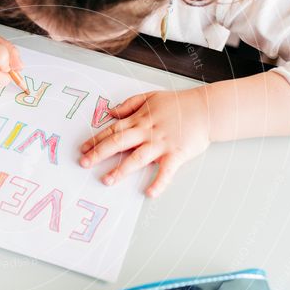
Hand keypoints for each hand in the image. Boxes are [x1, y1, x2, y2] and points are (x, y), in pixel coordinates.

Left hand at [79, 88, 210, 196]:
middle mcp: (147, 132)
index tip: (82, 149)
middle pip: (118, 142)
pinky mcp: (176, 154)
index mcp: (140, 119)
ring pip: (137, 158)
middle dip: (99, 153)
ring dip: (121, 170)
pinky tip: (149, 193)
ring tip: (107, 180)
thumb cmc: (179, 104)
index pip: (113, 130)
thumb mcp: (151, 97)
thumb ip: (129, 104)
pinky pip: (166, 171)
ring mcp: (161, 144)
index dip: (96, 139)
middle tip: (84, 163)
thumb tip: (110, 112)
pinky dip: (158, 182)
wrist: (207, 109)